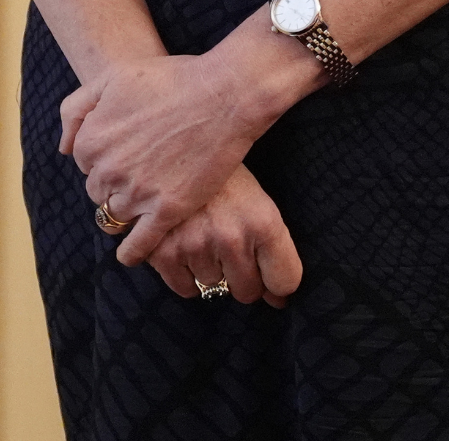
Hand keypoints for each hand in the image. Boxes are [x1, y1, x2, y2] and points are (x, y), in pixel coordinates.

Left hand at [61, 53, 266, 266]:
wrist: (223, 94)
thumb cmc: (172, 80)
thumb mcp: (112, 77)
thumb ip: (77, 109)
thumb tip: (64, 148)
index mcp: (91, 140)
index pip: (85, 164)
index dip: (106, 157)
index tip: (126, 151)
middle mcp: (108, 170)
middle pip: (98, 192)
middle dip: (114, 184)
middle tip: (139, 172)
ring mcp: (138, 193)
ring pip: (115, 216)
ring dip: (125, 212)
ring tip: (144, 202)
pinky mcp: (167, 210)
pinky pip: (140, 243)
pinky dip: (132, 252)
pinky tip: (131, 254)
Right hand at [146, 164, 302, 305]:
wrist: (173, 147)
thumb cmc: (223, 176)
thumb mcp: (257, 200)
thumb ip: (273, 250)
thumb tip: (278, 301)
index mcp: (263, 222)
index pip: (285, 282)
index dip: (278, 283)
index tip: (270, 277)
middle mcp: (232, 237)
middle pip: (248, 292)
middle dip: (242, 278)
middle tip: (231, 249)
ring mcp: (196, 246)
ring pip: (214, 288)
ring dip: (211, 270)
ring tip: (204, 235)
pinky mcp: (163, 252)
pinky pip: (185, 289)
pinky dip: (186, 275)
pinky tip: (185, 244)